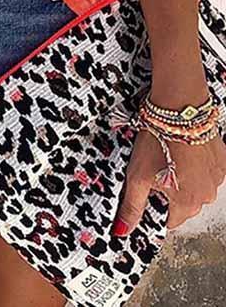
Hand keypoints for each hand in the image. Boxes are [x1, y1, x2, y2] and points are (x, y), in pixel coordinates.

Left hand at [111, 127, 225, 234]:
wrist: (177, 108)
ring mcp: (216, 177)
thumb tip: (122, 230)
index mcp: (186, 203)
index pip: (169, 220)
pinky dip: (196, 164)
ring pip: (197, 187)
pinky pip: (207, 171)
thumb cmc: (157, 139)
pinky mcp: (222, 160)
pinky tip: (184, 150)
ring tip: (170, 155)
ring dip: (184, 177)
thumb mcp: (137, 175)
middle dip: (170, 191)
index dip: (155, 204)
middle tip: (157, 166)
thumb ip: (132, 207)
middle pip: (184, 204)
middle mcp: (206, 194)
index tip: (148, 187)